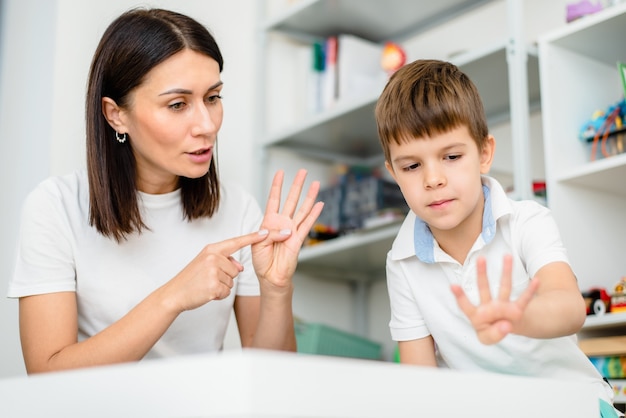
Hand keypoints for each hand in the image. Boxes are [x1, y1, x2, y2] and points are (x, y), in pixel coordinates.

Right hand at [165, 231, 268, 312]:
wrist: (174, 293)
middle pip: (236, 269)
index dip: (253, 238)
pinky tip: (207, 292)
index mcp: (212, 249)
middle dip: (226, 277)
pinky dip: (219, 295)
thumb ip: (225, 261)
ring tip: (206, 284)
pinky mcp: (213, 286)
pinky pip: (227, 292)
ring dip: (222, 287)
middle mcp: (213, 258)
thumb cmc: (191, 278)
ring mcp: (213, 272)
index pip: (236, 242)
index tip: (267, 233)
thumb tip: (241, 267)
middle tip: (208, 278)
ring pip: (232, 282)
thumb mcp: (206, 263)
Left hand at [251, 169, 323, 288]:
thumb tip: (287, 230)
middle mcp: (282, 223)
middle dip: (297, 185)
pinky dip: (314, 214)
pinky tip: (319, 204)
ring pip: (302, 209)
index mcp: (269, 222)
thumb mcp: (257, 243)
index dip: (277, 185)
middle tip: (303, 171)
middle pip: (291, 200)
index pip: (274, 199)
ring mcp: (292, 230)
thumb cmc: (261, 261)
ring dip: (309, 196)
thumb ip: (270, 233)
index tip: (280, 172)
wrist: (270, 276)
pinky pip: (307, 224)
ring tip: (315, 183)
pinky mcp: (299, 239)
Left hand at [450, 255, 538, 344]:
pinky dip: (530, 290)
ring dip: (506, 271)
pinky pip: (524, 299)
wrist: (505, 329)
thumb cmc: (491, 330)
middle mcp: (489, 306)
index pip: (466, 305)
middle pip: (484, 287)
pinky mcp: (517, 309)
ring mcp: (503, 305)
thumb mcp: (487, 339)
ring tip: (507, 256)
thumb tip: (506, 325)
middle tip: (480, 258)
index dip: (459, 296)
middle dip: (481, 273)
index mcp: (477, 314)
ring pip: (504, 286)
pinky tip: (536, 280)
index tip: (452, 286)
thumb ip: (493, 335)